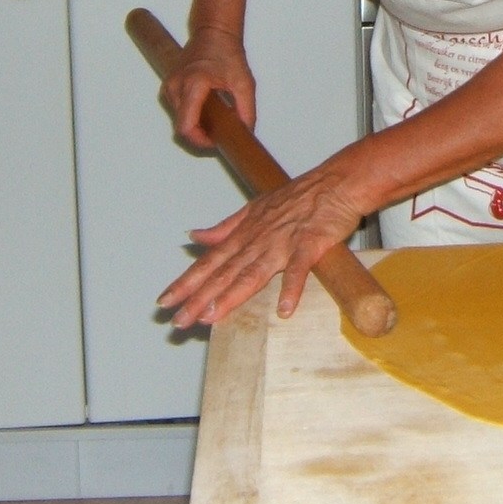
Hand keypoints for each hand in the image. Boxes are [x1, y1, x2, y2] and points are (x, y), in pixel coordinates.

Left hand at [156, 163, 366, 327]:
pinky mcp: (310, 244)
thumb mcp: (255, 208)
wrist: (337, 182)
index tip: (165, 301)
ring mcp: (283, 242)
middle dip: (198, 297)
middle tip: (177, 321)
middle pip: (224, 272)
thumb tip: (194, 235)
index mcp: (245, 233)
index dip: (186, 282)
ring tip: (210, 316)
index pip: (210, 262)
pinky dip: (292, 287)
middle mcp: (258, 239)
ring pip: (252, 272)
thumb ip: (224, 227)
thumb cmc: (299, 197)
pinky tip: (284, 309)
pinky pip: (299, 268)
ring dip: (230, 295)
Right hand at [161, 25, 255, 145]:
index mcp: (194, 84)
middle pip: (182, 126)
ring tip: (216, 117)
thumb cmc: (227, 52)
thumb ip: (246, 110)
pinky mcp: (169, 86)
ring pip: (180, 120)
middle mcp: (176, 86)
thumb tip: (245, 132)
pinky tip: (207, 109)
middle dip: (201, 134)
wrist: (213, 32)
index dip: (200, 140)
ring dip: (196, 124)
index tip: (216, 140)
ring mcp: (169, 86)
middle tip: (221, 130)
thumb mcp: (245, 83)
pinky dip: (191, 115)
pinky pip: (178, 110)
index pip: (186, 126)